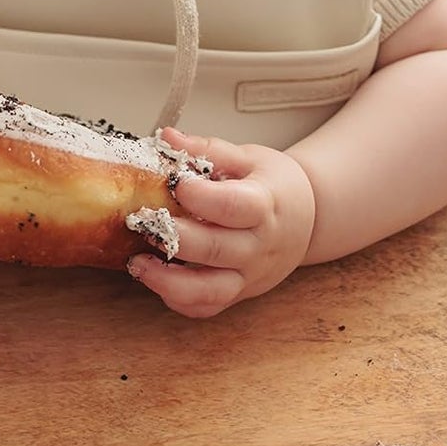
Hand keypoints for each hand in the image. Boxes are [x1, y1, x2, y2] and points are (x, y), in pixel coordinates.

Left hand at [127, 127, 315, 317]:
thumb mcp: (248, 158)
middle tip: (141, 221)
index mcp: (265, 206)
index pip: (234, 206)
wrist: (309, 219)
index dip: (201, 197)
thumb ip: (208, 149)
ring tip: (137, 263)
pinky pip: (208, 307)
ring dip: (169, 281)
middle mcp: (258, 246)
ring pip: (210, 290)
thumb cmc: (274, 185)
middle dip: (175, 238)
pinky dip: (180, 300)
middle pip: (216, 250)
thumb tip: (167, 138)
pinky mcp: (239, 293)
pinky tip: (156, 280)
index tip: (175, 183)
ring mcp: (250, 275)